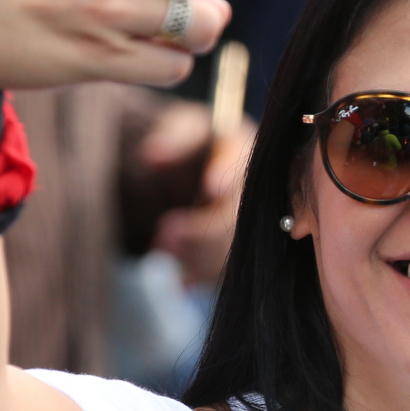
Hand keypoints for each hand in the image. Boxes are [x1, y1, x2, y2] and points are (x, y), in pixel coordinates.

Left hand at [149, 109, 256, 285]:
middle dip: (205, 228)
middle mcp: (257, 191)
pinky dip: (201, 277)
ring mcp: (253, 226)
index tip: (211, 186)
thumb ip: (173, 139)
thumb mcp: (182, 129)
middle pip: (239, 214)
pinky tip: (180, 281)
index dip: (229, 174)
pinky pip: (227, 272)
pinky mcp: (240, 254)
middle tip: (166, 232)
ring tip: (161, 248)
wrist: (194, 176)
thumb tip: (152, 156)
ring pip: (233, 248)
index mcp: (245, 151)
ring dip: (198, 255)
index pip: (243, 160)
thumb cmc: (191, 146)